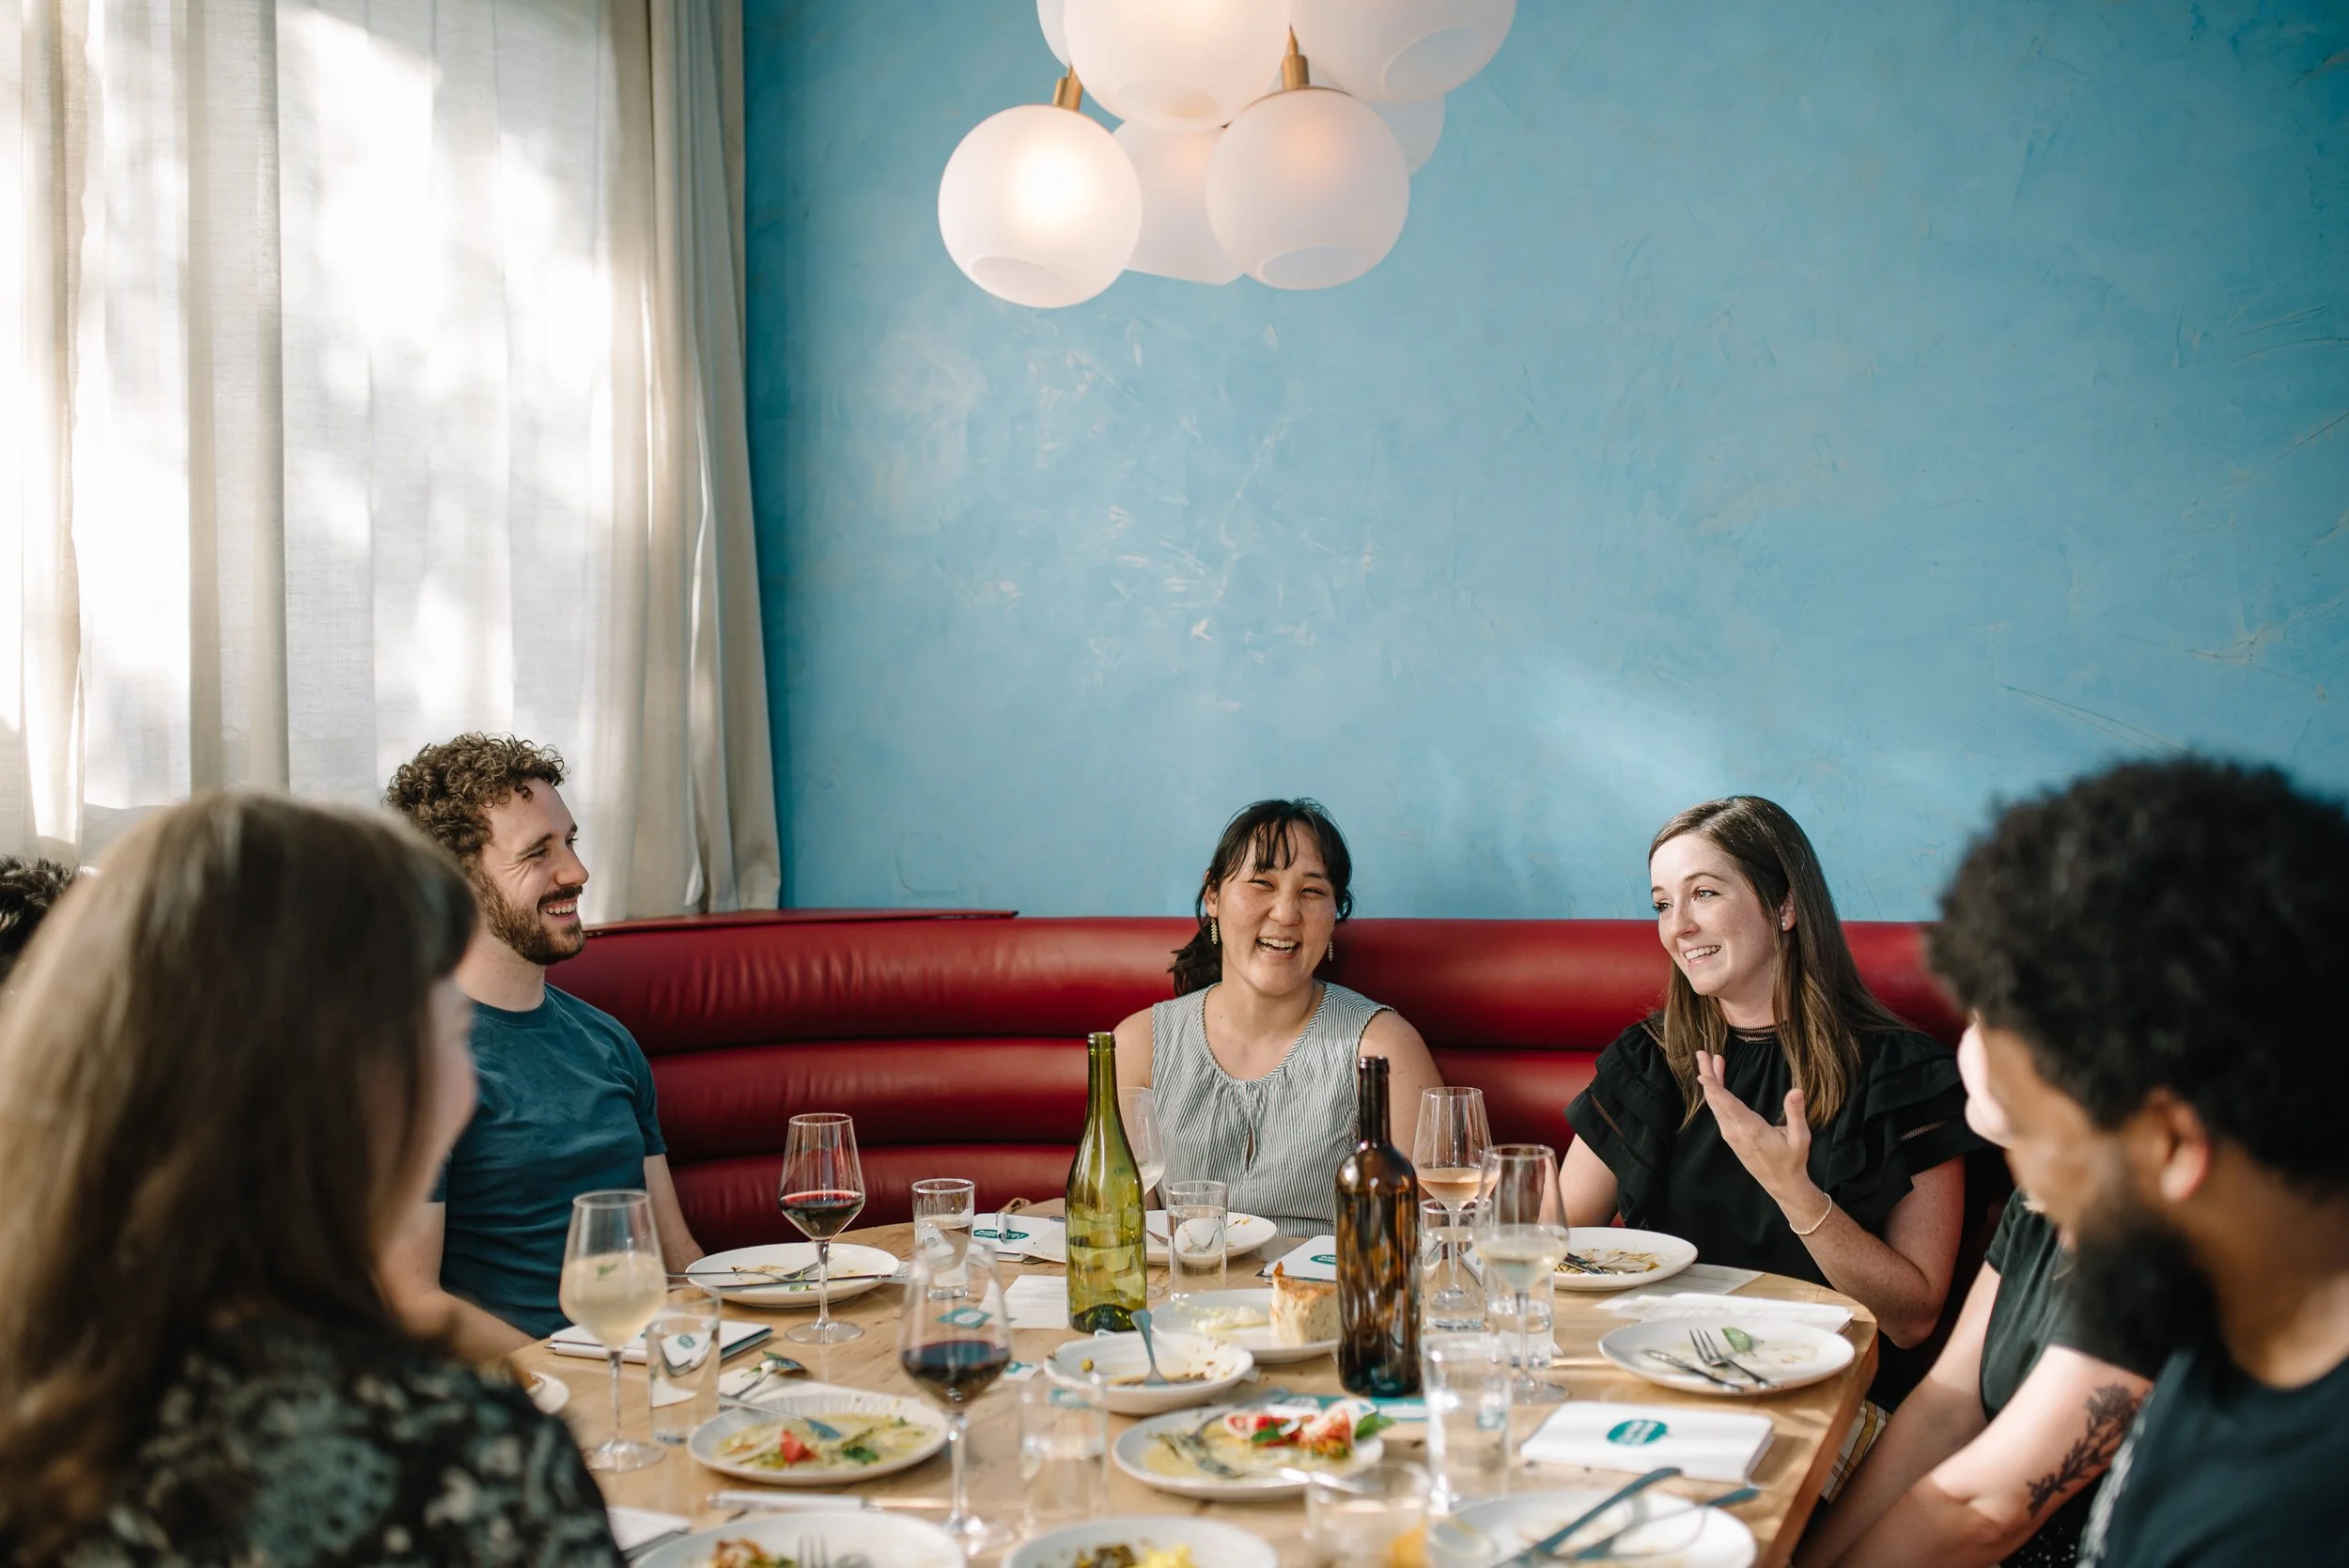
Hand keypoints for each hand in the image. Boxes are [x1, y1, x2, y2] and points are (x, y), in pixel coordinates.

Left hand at [1694, 1051, 1818, 1209]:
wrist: (1782, 1184)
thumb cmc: (1793, 1160)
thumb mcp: (1800, 1137)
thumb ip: (1795, 1113)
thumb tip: (1797, 1090)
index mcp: (1751, 1129)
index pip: (1728, 1105)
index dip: (1714, 1088)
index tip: (1702, 1074)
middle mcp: (1735, 1131)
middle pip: (1716, 1100)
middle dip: (1708, 1074)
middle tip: (1701, 1053)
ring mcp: (1730, 1135)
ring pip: (1715, 1104)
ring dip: (1712, 1082)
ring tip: (1710, 1060)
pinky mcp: (1730, 1136)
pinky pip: (1719, 1111)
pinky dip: (1716, 1093)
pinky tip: (1717, 1081)